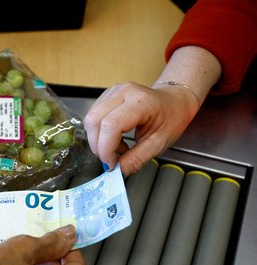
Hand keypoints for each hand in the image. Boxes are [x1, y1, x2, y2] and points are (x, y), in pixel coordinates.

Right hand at [83, 81, 199, 175]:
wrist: (174, 100)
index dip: (106, 148)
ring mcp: (113, 91)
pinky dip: (98, 132)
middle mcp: (123, 92)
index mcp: (141, 102)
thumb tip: (117, 172)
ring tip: (116, 146)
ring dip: (97, 139)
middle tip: (111, 158)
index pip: (111, 125)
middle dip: (98, 146)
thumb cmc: (171, 118)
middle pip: (94, 120)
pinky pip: (93, 116)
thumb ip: (136, 160)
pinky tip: (113, 137)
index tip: (111, 164)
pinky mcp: (107, 95)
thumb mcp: (158, 144)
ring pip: (90, 119)